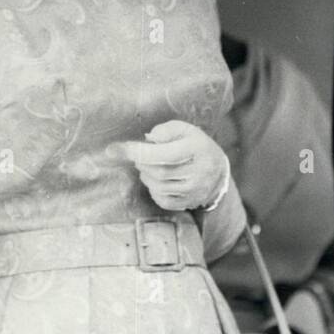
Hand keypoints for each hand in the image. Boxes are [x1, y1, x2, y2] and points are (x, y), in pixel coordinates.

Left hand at [106, 121, 227, 211]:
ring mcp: (194, 191)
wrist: (218, 173)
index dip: (136, 151)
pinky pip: (161, 198)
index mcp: (197, 149)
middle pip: (156, 171)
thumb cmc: (196, 146)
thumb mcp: (186, 130)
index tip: (115, 149)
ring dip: (146, 174)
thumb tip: (148, 139)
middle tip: (141, 155)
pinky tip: (158, 179)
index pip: (162, 154)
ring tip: (151, 165)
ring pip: (157, 186)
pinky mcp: (188, 203)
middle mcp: (198, 172)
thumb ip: (167, 130)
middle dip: (141, 162)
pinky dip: (153, 188)